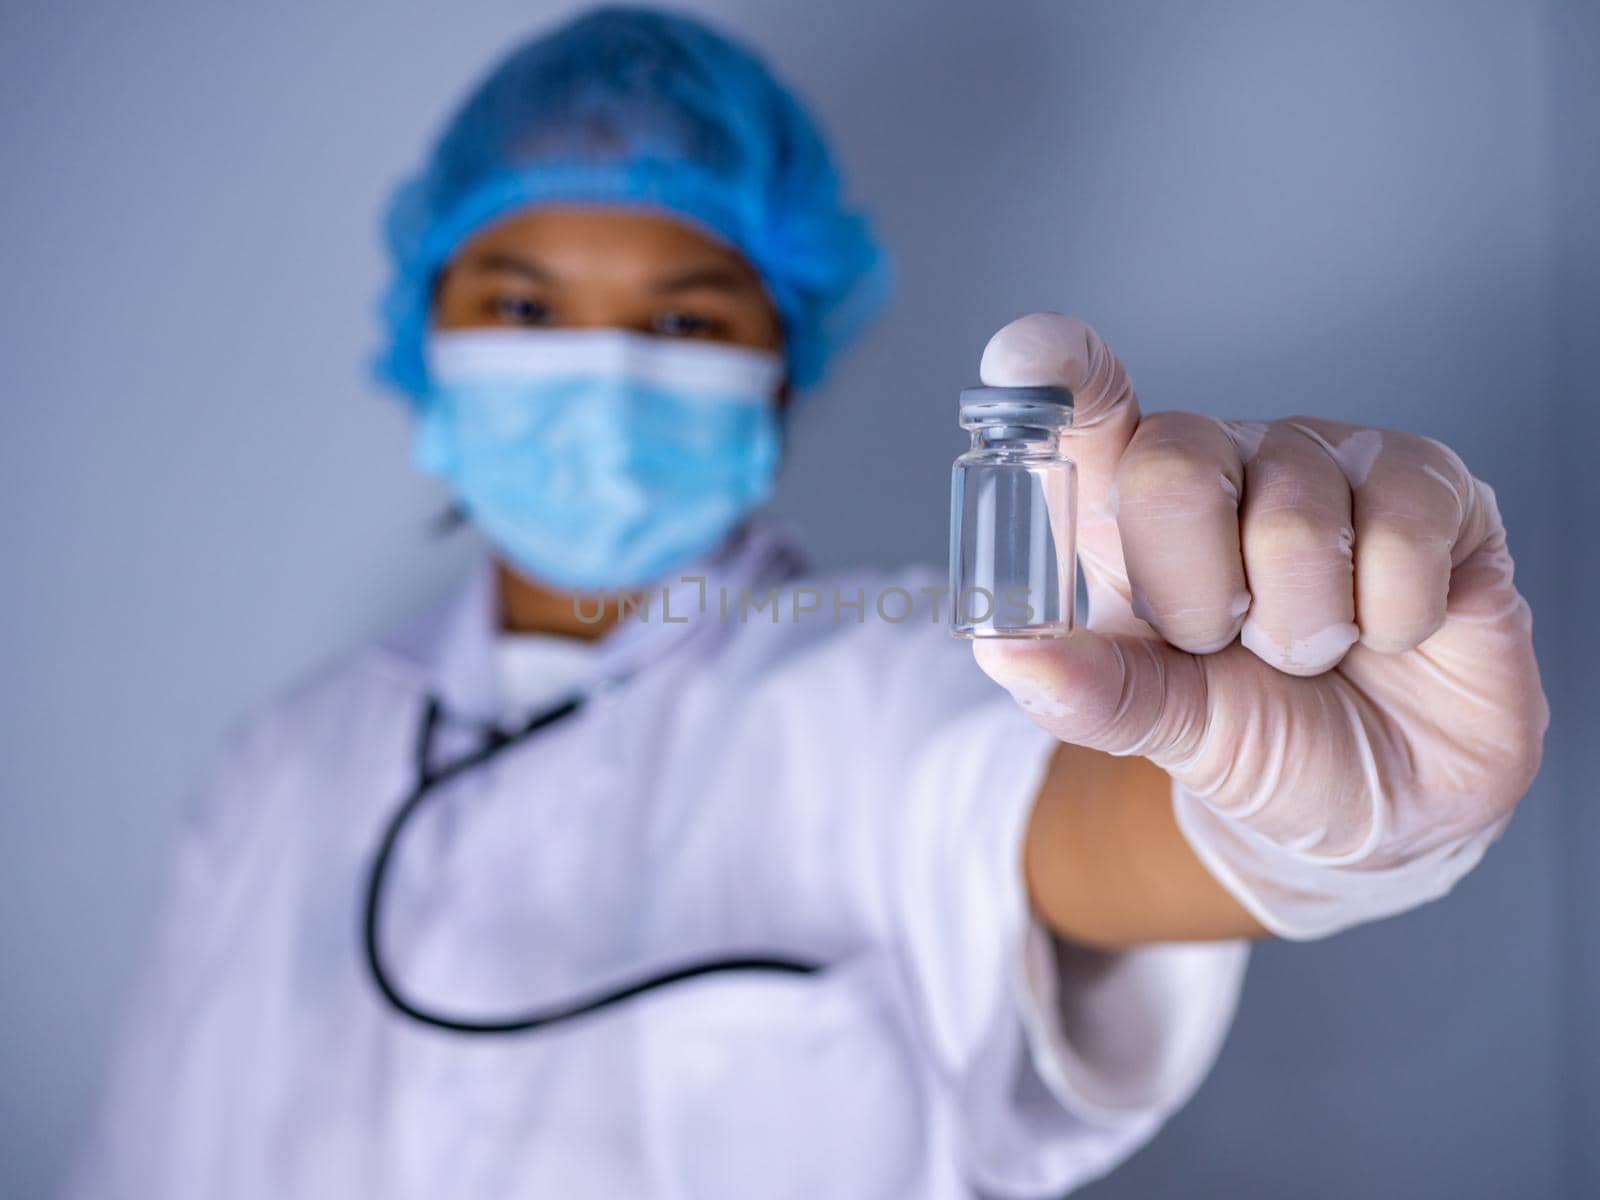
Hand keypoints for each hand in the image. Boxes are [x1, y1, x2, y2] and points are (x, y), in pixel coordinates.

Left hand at [974, 314, 1546, 934]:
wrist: (1387, 806)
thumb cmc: (1260, 741)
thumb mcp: (1162, 726)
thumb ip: (1087, 691)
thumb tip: (1003, 652)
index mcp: (1131, 508)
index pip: (1084, 411)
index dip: (1057, 373)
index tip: (1030, 360)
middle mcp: (1223, 461)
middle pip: (1173, 467)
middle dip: (1196, 596)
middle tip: (1224, 642)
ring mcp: (1325, 459)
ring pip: (1295, 519)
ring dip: (1303, 628)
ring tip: (1315, 651)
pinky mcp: (1430, 481)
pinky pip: (1400, 534)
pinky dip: (1391, 619)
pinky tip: (1390, 631)